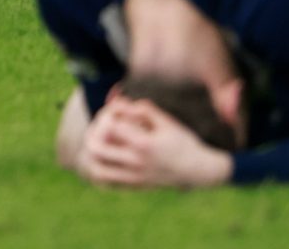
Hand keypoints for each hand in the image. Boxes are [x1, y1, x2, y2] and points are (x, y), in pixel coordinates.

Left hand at [77, 98, 231, 189]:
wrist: (197, 171)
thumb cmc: (182, 142)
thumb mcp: (167, 121)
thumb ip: (143, 109)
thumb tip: (119, 103)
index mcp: (144, 144)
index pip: (111, 126)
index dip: (109, 113)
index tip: (116, 111)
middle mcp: (136, 163)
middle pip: (96, 148)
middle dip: (93, 131)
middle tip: (103, 125)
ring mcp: (133, 177)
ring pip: (96, 169)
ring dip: (92, 153)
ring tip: (100, 140)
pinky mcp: (133, 185)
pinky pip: (106, 181)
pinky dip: (98, 168)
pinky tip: (104, 156)